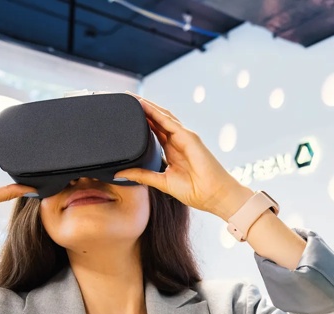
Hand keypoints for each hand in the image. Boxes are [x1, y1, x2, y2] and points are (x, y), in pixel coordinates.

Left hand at [115, 94, 251, 219]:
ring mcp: (184, 137)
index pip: (153, 130)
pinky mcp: (189, 137)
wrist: (214, 195)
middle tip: (124, 99)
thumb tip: (120, 174)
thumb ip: (142, 176)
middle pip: (157, 119)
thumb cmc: (195, 190)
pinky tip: (144, 105)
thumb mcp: (162, 182)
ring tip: (132, 97)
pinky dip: (156, 113)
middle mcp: (177, 140)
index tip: (124, 114)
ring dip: (147, 106)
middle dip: (142, 108)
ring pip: (162, 116)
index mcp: (171, 150)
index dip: (140, 121)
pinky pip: (170, 122)